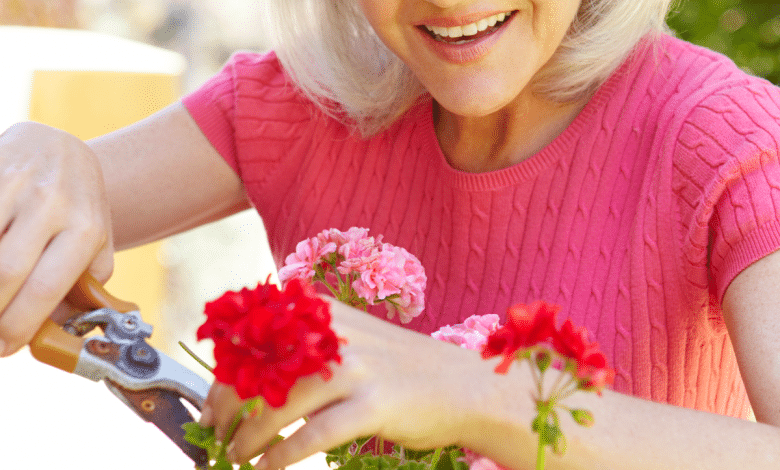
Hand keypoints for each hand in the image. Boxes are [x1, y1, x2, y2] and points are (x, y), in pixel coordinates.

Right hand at [0, 122, 113, 355]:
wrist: (59, 147)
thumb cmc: (77, 207)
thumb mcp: (97, 243)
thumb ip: (83, 287)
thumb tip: (58, 333)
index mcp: (85, 228)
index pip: (46, 288)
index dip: (20, 325)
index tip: (5, 349)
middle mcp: (51, 204)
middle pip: (4, 273)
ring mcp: (14, 185)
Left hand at [200, 298, 508, 468]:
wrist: (464, 386)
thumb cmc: (402, 369)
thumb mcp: (353, 341)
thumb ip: (309, 346)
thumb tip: (253, 378)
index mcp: (326, 313)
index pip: (256, 339)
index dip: (224, 374)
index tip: (210, 403)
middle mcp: (338, 334)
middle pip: (261, 370)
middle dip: (228, 407)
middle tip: (215, 434)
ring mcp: (357, 367)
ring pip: (280, 404)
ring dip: (248, 436)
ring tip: (235, 455)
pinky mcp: (374, 403)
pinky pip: (313, 434)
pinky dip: (282, 455)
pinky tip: (266, 467)